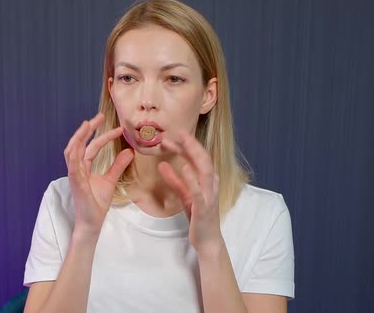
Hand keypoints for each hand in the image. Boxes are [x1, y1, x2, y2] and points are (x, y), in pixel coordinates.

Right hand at [64, 113, 134, 238]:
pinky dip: (75, 157)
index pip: (92, 147)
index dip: (103, 136)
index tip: (118, 129)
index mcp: (84, 168)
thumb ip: (118, 165)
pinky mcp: (76, 184)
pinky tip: (80, 146)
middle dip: (87, 130)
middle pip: (78, 145)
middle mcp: (77, 169)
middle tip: (99, 116)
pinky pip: (73, 168)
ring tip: (87, 125)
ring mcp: (75, 176)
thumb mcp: (110, 180)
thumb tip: (129, 151)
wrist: (91, 222)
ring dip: (78, 138)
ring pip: (71, 152)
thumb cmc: (97, 204)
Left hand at [158, 131, 222, 252]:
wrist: (207, 240)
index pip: (198, 158)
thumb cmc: (198, 217)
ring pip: (204, 170)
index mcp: (207, 180)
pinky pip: (198, 190)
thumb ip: (175, 180)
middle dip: (192, 144)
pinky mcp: (203, 207)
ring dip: (192, 154)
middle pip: (203, 159)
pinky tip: (184, 167)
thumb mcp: (185, 195)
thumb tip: (162, 164)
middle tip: (179, 131)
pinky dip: (191, 178)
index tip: (174, 135)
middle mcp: (211, 185)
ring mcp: (209, 195)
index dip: (188, 145)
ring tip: (182, 142)